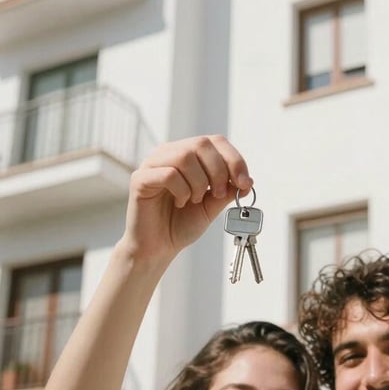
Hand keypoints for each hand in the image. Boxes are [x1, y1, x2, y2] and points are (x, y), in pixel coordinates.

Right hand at [119, 135, 251, 262]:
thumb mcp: (212, 206)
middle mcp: (169, 154)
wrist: (158, 248)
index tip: (244, 183)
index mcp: (187, 155)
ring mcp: (152, 165)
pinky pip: (167, 174)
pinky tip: (180, 202)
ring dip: (199, 182)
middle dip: (218, 171)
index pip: (215, 141)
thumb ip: (228, 191)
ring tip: (195, 200)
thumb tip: (248, 180)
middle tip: (217, 194)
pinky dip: (182, 190)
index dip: (234, 159)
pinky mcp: (140, 179)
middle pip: (201, 144)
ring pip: (184, 157)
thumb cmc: (181, 224)